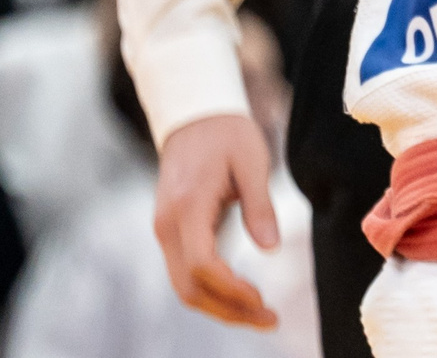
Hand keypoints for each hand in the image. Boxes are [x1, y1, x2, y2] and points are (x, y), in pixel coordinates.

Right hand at [152, 112, 280, 328]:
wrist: (194, 115)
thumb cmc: (227, 133)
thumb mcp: (252, 161)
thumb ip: (259, 206)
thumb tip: (271, 249)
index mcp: (187, 207)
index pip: (201, 266)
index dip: (232, 289)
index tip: (263, 300)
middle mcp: (167, 226)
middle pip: (187, 288)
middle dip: (228, 311)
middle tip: (269, 321)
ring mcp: (165, 231)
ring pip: (183, 286)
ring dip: (220, 306)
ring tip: (260, 315)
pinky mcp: (172, 231)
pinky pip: (185, 272)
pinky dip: (211, 291)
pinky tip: (241, 296)